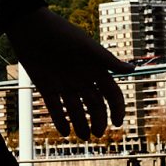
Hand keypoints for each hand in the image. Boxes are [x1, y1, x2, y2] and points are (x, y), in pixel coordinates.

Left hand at [6, 7, 132, 137]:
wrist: (32, 28)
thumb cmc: (62, 33)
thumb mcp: (87, 47)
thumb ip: (108, 60)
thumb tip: (132, 69)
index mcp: (95, 69)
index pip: (111, 93)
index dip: (117, 108)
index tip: (118, 123)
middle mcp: (81, 79)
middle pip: (94, 105)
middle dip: (98, 121)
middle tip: (97, 134)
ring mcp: (64, 84)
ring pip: (75, 110)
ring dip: (81, 124)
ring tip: (84, 136)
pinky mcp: (46, 87)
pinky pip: (55, 108)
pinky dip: (60, 121)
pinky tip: (65, 132)